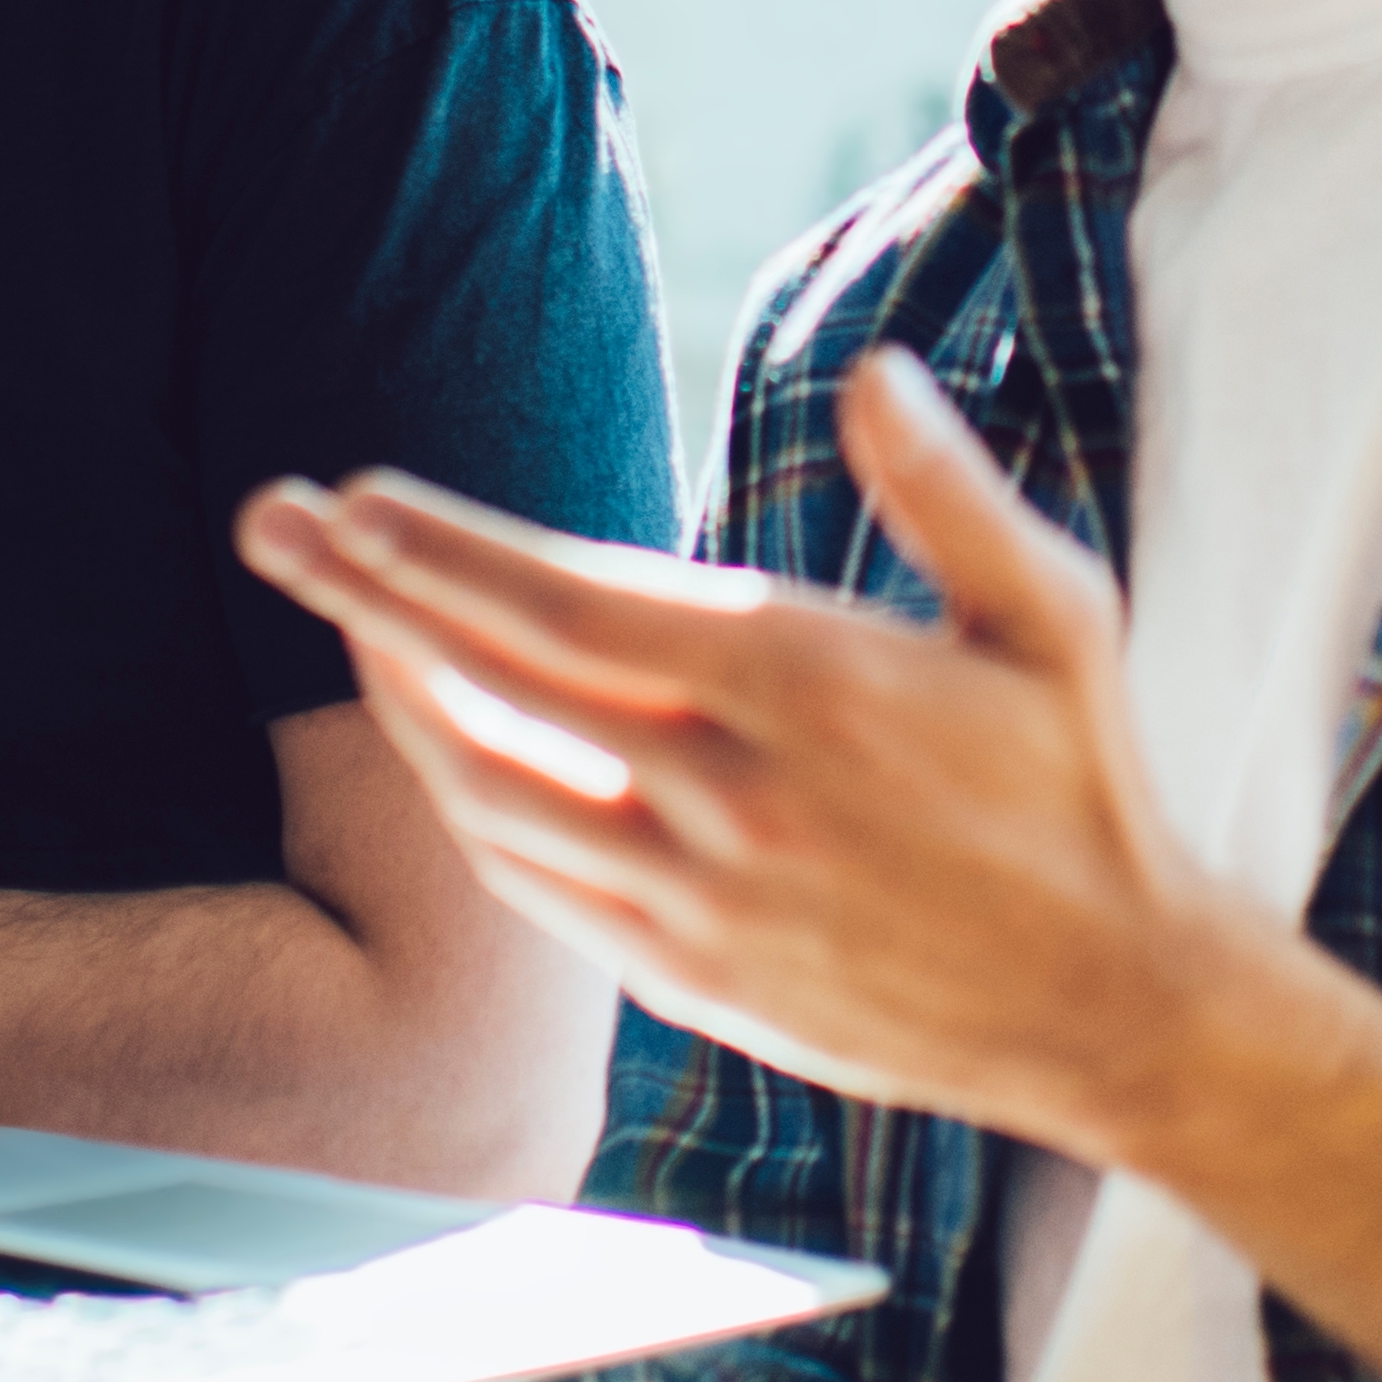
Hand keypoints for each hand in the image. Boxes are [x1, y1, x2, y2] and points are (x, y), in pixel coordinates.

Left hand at [240, 349, 1277, 1159]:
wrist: (1110, 1009)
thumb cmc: (1084, 789)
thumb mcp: (1058, 617)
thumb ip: (953, 493)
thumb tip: (876, 373)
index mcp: (812, 687)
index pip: (574, 604)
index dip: (449, 548)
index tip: (361, 495)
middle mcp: (735, 795)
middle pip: (498, 683)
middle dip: (367, 592)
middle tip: (271, 523)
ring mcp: (703, 898)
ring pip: (492, 791)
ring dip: (399, 697)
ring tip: (340, 614)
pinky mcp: (693, 976)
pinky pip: (535, 882)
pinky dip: (464, 803)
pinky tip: (436, 744)